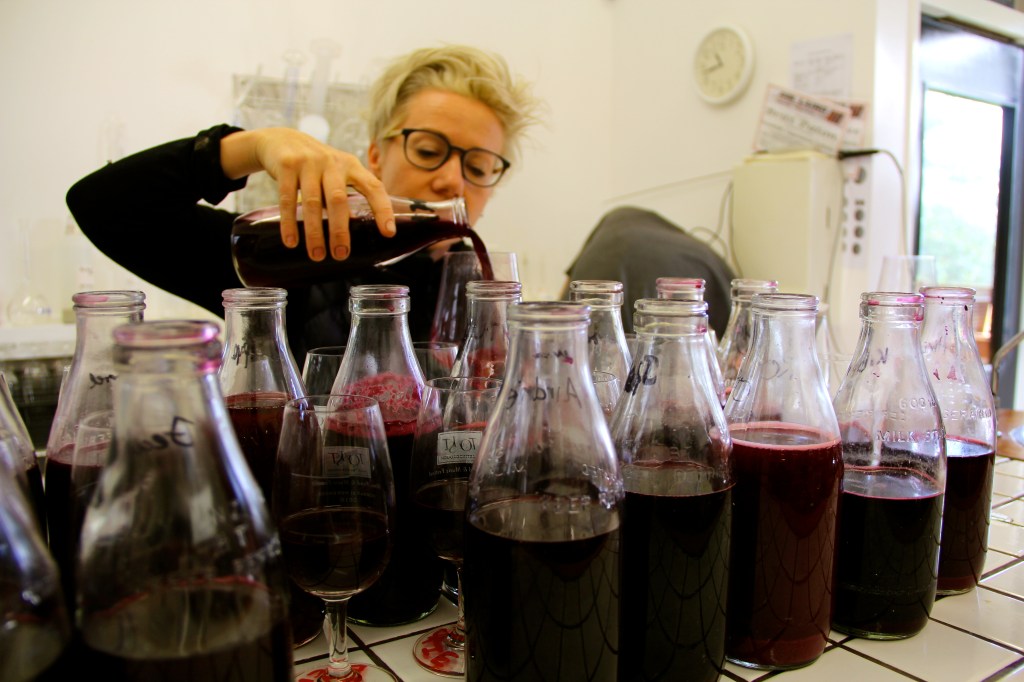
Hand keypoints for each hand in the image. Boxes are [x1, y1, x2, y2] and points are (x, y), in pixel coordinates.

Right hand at [221, 128, 395, 261]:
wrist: (280, 139)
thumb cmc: (315, 166)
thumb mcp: (336, 172)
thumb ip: (346, 194)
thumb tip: (355, 234)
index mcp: (351, 165)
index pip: (373, 187)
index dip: (383, 209)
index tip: (388, 233)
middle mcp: (332, 162)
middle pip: (339, 200)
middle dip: (340, 231)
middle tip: (341, 255)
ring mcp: (308, 162)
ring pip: (313, 202)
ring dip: (314, 233)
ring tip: (317, 256)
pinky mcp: (287, 165)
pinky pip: (287, 199)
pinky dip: (289, 222)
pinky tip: (291, 241)